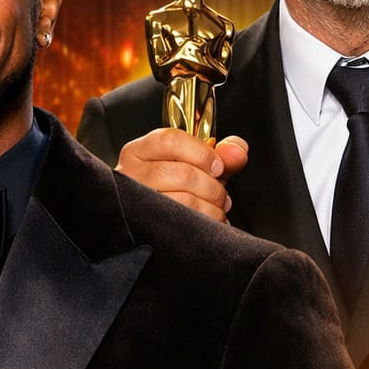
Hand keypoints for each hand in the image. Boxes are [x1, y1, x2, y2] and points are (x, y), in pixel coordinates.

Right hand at [115, 129, 248, 221]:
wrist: (152, 222)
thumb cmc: (176, 188)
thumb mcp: (197, 165)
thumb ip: (221, 154)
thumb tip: (238, 150)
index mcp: (139, 151)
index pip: (171, 141)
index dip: (202, 153)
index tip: (218, 166)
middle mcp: (130, 174)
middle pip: (182, 173)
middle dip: (212, 186)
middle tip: (220, 193)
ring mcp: (134, 202)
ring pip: (184, 201)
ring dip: (211, 207)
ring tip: (215, 208)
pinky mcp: (145, 227)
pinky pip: (184, 224)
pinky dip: (206, 222)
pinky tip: (209, 220)